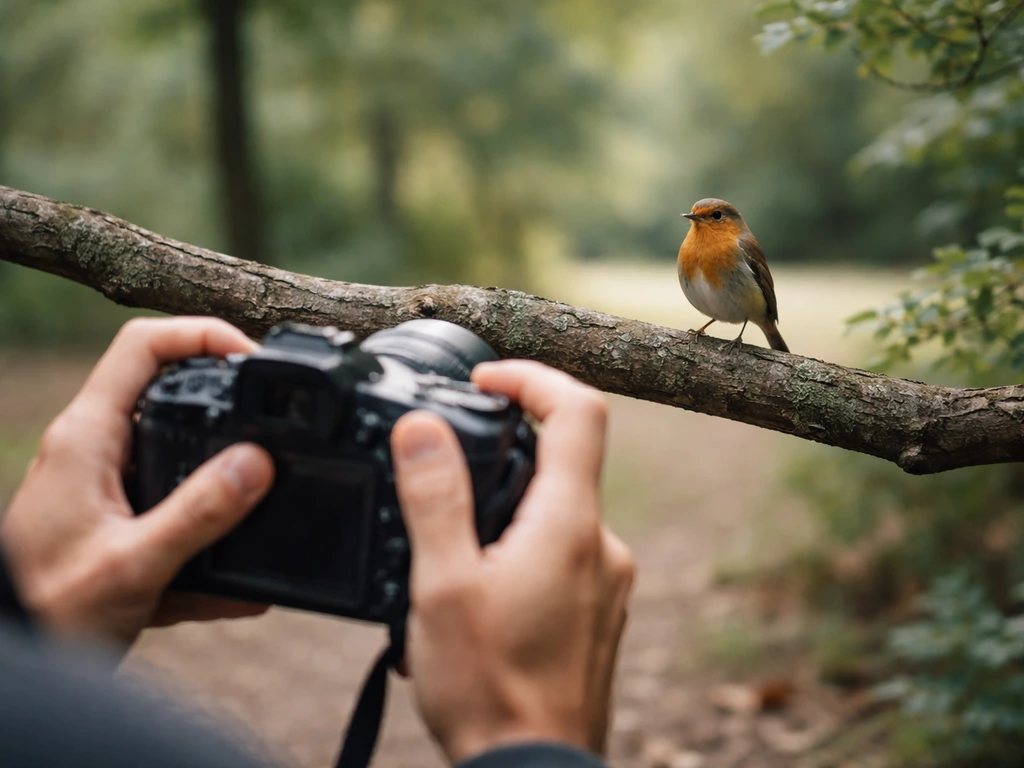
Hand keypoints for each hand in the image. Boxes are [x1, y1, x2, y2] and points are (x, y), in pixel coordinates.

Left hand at [0, 317, 274, 650]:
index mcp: (88, 437)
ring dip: (223, 467)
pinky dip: (208, 534)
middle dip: (225, 394)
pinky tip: (240, 583)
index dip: (203, 334)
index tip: (253, 357)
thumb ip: (199, 514)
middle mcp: (93, 449)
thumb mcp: (132, 565)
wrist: (11, 656)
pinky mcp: (114, 521)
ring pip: (176, 448)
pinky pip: (173, 507)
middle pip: (167, 387)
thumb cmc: (44, 610)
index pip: (144, 345)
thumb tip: (258, 464)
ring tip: (271, 492)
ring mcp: (103, 485)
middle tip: (272, 413)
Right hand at [391, 359, 634, 762]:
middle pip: (565, 457)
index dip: (532, 377)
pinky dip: (519, 547)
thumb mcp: (442, 587)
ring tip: (446, 553)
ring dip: (505, 507)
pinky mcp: (599, 610)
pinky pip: (562, 553)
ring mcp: (607, 580)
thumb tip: (425, 427)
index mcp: (569, 525)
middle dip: (504, 448)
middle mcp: (602, 545)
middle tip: (444, 468)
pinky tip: (474, 591)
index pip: (578, 410)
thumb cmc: (490, 692)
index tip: (486, 379)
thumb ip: (434, 498)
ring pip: (558, 508)